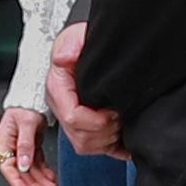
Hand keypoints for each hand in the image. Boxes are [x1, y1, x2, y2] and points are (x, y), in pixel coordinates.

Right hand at [0, 107, 59, 185]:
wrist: (35, 96)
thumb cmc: (26, 105)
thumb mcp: (26, 122)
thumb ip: (25, 144)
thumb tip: (23, 164)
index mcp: (5, 140)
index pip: (8, 166)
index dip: (16, 181)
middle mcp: (11, 146)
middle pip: (20, 172)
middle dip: (33, 185)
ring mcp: (21, 148)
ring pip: (30, 170)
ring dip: (40, 181)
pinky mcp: (31, 147)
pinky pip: (37, 164)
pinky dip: (44, 172)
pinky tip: (51, 178)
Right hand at [47, 23, 126, 158]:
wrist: (85, 49)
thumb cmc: (82, 44)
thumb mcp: (76, 36)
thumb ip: (71, 43)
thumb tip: (65, 57)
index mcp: (58, 89)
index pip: (72, 117)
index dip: (96, 120)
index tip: (113, 111)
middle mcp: (62, 107)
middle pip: (79, 137)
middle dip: (105, 131)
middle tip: (120, 116)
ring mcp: (73, 120)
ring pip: (86, 146)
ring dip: (108, 140)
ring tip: (121, 124)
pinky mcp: (87, 128)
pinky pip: (97, 150)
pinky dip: (114, 149)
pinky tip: (126, 143)